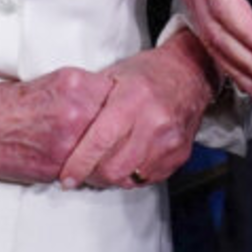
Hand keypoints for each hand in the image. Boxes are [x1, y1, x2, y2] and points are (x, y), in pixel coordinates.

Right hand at [0, 68, 113, 184]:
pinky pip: (89, 171)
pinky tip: (88, 167)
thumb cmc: (5, 105)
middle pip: (121, 126)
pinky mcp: (56, 166)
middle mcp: (75, 110)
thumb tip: (111, 107)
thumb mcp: (50, 84)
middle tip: (123, 139)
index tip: (126, 114)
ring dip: (110, 155)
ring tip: (107, 156)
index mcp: (74, 84)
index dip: (124, 108)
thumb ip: (82, 93)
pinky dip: (92, 170)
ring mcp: (67, 140)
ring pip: (109, 152)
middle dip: (123, 134)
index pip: (121, 96)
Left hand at [56, 31, 216, 188]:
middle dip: (92, 175)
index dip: (79, 163)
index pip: (100, 140)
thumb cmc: (147, 73)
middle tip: (82, 171)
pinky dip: (132, 175)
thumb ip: (89, 101)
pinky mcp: (180, 154)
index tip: (66, 177)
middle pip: (115, 168)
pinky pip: (148, 178)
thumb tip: (61, 127)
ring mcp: (170, 140)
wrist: (190, 73)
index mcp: (133, 99)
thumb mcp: (113, 75)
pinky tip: (125, 162)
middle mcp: (155, 121)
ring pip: (130, 177)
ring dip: (111, 177)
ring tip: (102, 165)